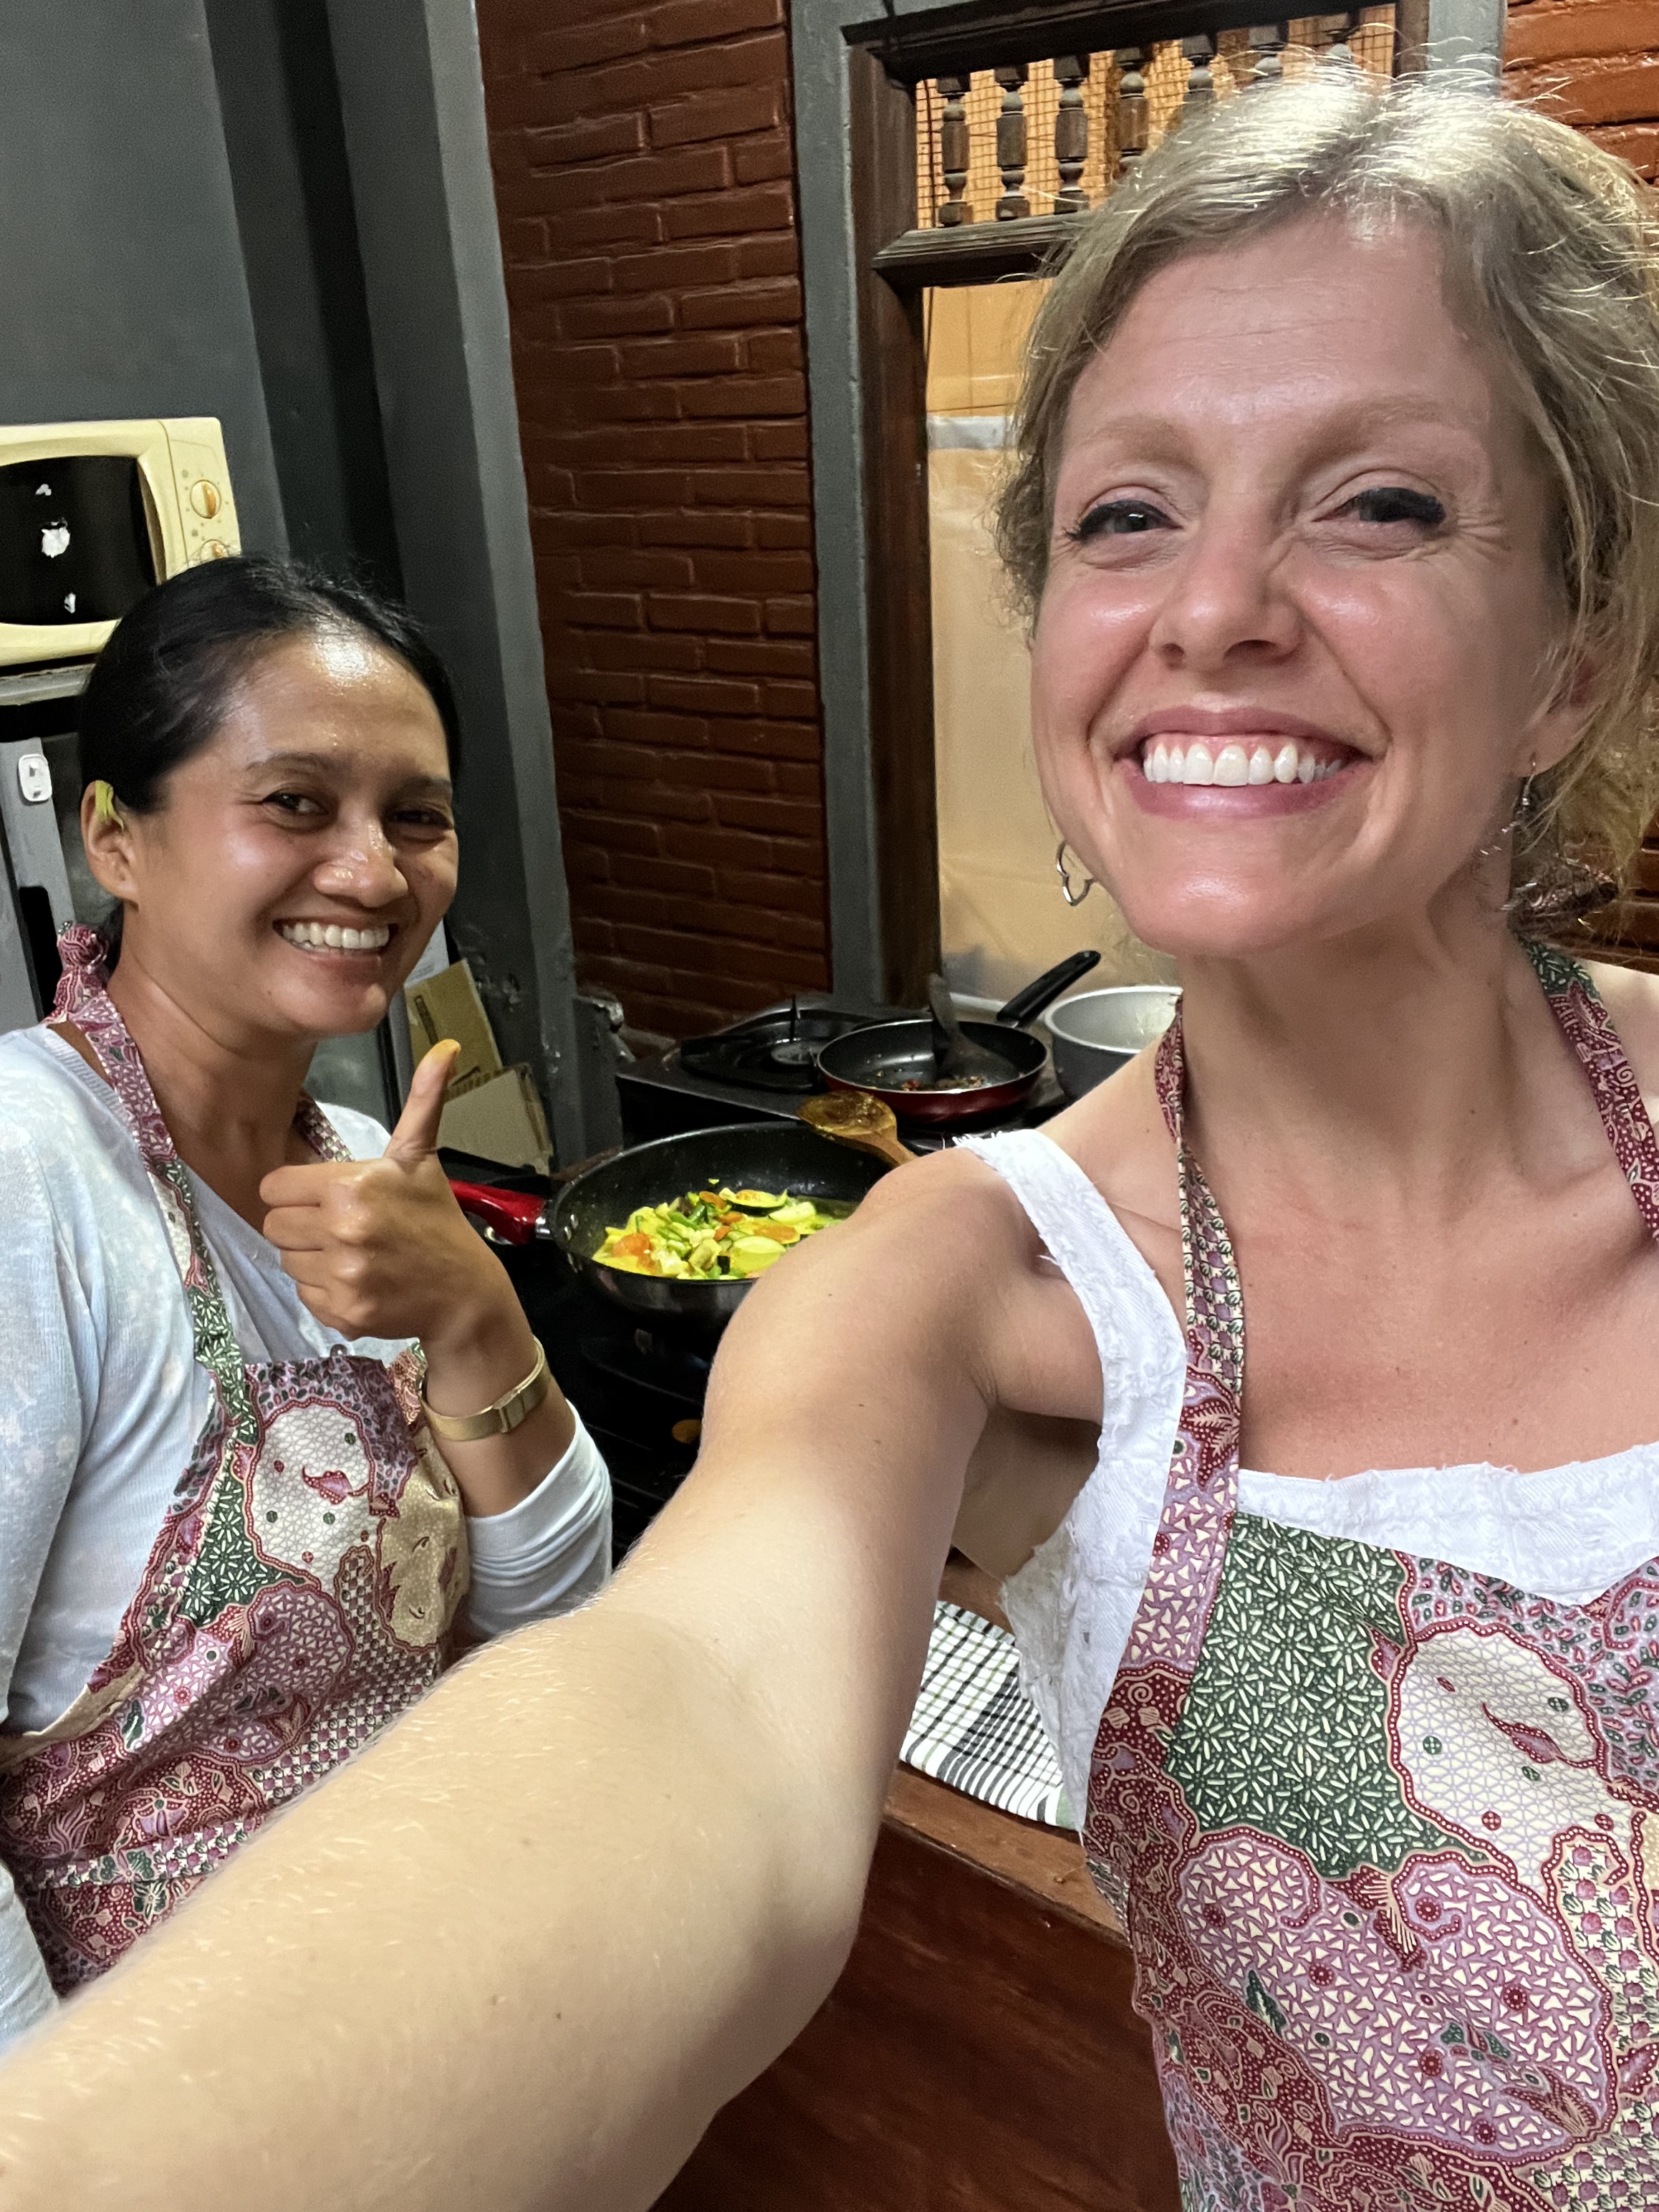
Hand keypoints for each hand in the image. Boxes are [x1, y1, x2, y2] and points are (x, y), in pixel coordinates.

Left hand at [261, 1040, 512, 1354]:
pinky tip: (357, 1280)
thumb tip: (446, 1048)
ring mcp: (342, 1275)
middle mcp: (342, 1230)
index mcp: (351, 1187)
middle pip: (274, 1225)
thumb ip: (422, 1101)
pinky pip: (304, 1295)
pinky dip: (325, 1291)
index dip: (296, 1191)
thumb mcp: (422, 1158)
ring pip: (286, 1261)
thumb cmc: (436, 1220)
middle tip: (340, 1227)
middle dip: (302, 1224)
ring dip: (312, 1258)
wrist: (464, 1291)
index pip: (274, 1187)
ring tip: (352, 1253)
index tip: (325, 1198)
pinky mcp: (342, 1311)